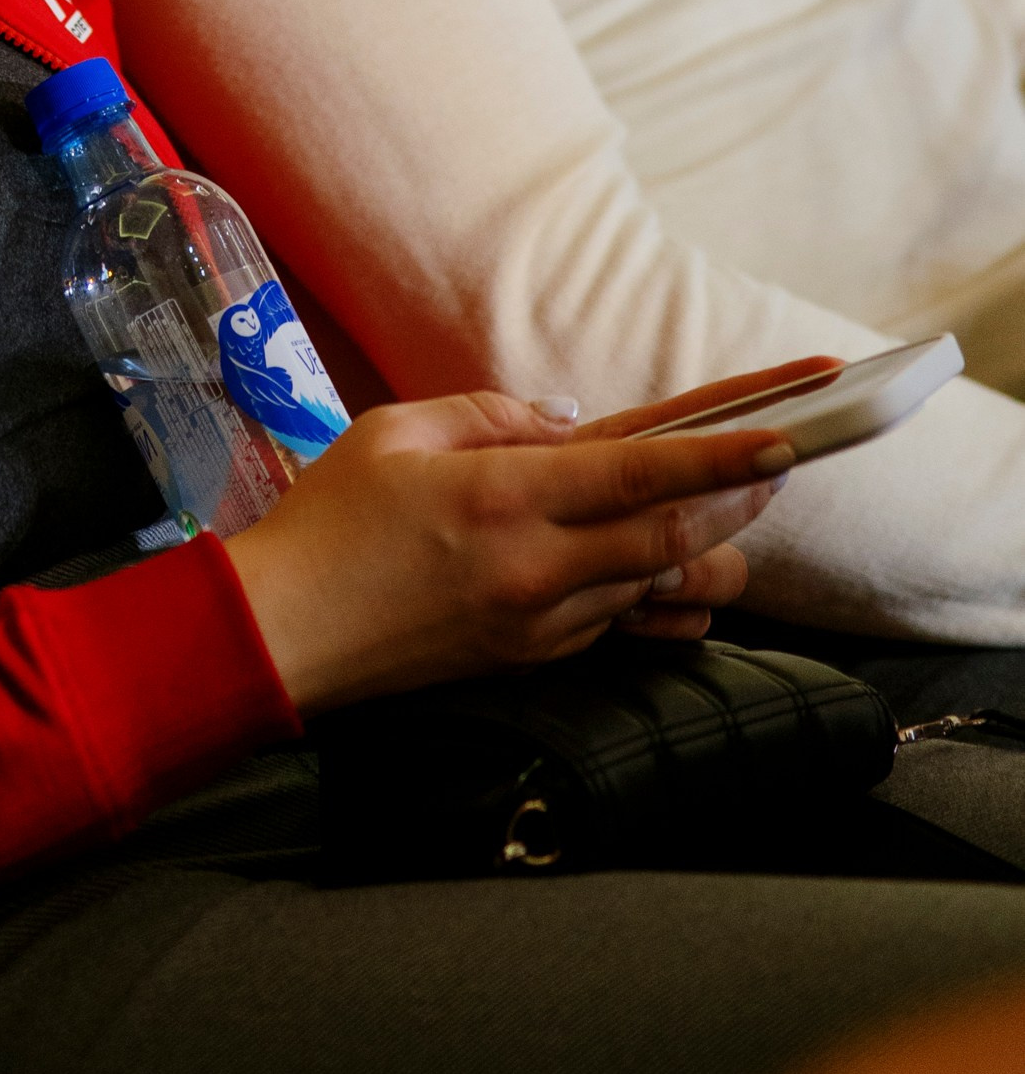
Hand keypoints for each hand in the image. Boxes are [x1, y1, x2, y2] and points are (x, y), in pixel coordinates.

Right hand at [223, 387, 799, 713]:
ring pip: (662, 589)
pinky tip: (678, 579)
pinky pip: (624, 628)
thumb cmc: (328, 522)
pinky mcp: (532, 658)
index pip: (643, 472)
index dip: (726, 453)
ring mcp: (540, 622)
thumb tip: (570, 423)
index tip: (789, 431)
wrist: (284, 632)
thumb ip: (492, 415)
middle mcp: (536, 567)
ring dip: (707, 549)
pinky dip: (663, 599)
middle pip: (677, 537)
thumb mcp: (395, 431)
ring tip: (730, 512)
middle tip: (780, 459)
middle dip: (739, 496)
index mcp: (503, 497)